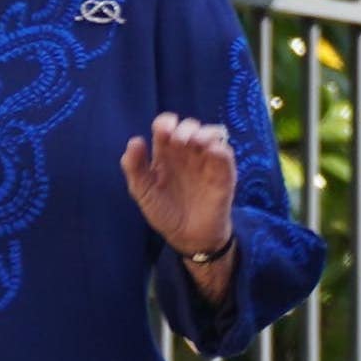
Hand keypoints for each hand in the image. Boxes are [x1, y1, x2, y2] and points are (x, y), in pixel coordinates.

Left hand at [121, 113, 238, 261]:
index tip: (164, 131)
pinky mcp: (224, 174)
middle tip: (179, 142)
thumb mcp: (142, 191)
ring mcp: (207, 162)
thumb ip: (134, 167)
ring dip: (205, 133)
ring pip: (212, 134)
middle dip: (185, 128)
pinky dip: (220, 148)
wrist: (187, 237)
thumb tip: (136, 140)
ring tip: (196, 142)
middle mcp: (187, 154)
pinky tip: (211, 152)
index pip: (166, 127)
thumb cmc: (164, 213)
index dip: (166, 123)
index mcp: (166, 154)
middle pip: (190, 127)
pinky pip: (226, 154)